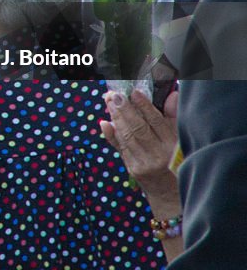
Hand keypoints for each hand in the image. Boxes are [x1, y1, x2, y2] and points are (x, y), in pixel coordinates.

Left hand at [100, 89, 179, 209]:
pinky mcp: (134, 169)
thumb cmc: (178, 162)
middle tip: (115, 95)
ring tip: (109, 102)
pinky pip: (121, 148)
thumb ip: (173, 118)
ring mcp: (144, 164)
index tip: (134, 92)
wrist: (172, 196)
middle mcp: (159, 155)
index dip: (145, 106)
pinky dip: (112, 134)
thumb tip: (172, 95)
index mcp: (173, 147)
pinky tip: (106, 122)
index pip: (157, 122)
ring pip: (127, 137)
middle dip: (124, 110)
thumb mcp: (181, 141)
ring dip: (116, 118)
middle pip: (138, 128)